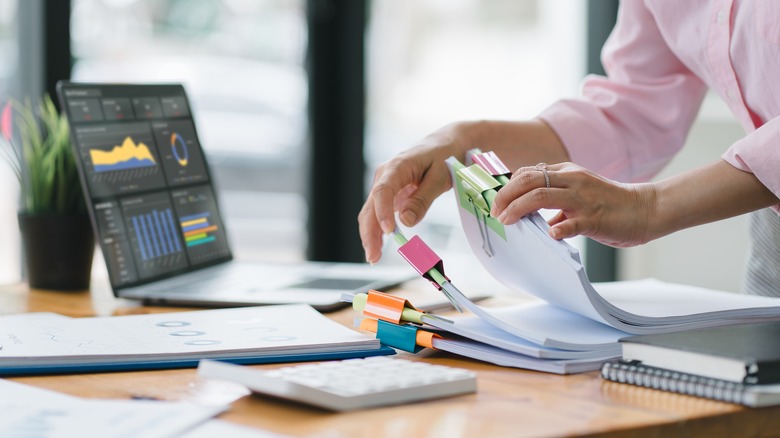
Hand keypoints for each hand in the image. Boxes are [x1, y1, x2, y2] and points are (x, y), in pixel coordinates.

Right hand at [358, 123, 473, 263]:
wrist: (446, 144)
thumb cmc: (445, 157)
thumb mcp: (440, 177)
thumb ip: (423, 199)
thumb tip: (406, 222)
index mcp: (397, 166)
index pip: (383, 191)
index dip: (383, 212)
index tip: (389, 231)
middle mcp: (385, 175)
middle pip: (371, 206)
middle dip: (370, 233)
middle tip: (374, 257)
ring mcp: (384, 185)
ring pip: (370, 212)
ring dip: (370, 235)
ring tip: (374, 257)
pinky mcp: (389, 194)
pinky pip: (378, 213)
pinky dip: (377, 230)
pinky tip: (377, 247)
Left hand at [490, 162, 656, 247]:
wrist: (645, 209)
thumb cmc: (610, 203)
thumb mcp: (578, 192)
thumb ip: (555, 197)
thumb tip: (530, 210)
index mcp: (567, 173)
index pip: (528, 173)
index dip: (507, 187)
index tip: (496, 202)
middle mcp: (572, 181)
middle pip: (528, 180)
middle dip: (505, 196)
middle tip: (495, 212)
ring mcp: (582, 199)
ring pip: (541, 196)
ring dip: (518, 209)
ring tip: (507, 221)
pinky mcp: (594, 218)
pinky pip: (571, 223)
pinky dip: (557, 229)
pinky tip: (549, 235)